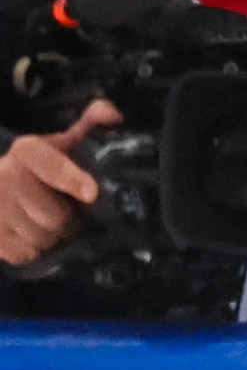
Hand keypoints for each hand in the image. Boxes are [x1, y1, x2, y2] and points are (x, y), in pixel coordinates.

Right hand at [0, 100, 122, 266]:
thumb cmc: (34, 168)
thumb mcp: (57, 144)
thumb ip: (87, 125)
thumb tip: (114, 115)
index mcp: (27, 151)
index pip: (53, 167)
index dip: (72, 179)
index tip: (91, 192)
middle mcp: (6, 176)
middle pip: (56, 216)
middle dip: (68, 220)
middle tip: (65, 213)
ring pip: (43, 238)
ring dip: (52, 237)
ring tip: (47, 223)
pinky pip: (26, 254)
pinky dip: (33, 251)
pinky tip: (29, 236)